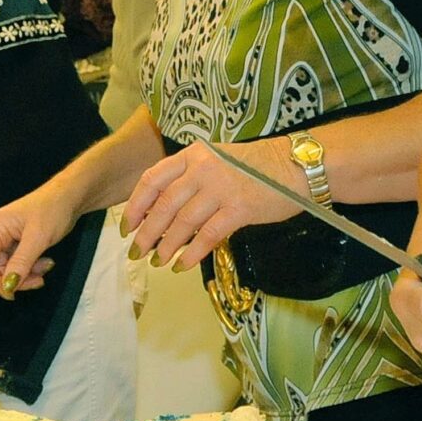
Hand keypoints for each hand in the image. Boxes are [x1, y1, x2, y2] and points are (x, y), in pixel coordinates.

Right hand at [0, 178, 87, 298]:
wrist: (70, 196)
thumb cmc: (53, 209)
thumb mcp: (38, 238)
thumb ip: (21, 263)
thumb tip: (7, 286)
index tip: (12, 293)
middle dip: (14, 278)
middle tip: (37, 281)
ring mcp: (5, 237)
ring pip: (7, 267)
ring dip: (25, 274)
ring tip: (46, 267)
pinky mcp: (16, 242)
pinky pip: (17, 262)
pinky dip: (30, 267)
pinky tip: (45, 263)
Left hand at [122, 138, 301, 272]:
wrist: (294, 166)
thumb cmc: (254, 166)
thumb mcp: (215, 161)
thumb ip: (189, 179)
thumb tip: (162, 212)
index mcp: (193, 155)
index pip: (153, 179)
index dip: (136, 205)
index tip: (127, 226)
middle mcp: (203, 169)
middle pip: (164, 204)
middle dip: (146, 232)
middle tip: (137, 252)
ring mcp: (221, 188)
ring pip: (182, 222)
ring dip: (166, 246)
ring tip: (158, 262)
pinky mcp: (239, 209)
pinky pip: (207, 235)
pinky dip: (192, 253)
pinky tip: (182, 265)